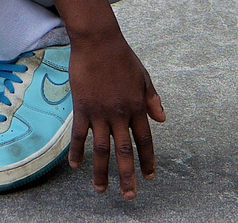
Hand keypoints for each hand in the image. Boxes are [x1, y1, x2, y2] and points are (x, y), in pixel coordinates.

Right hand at [66, 33, 165, 198]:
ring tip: (101, 189)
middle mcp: (120, 114)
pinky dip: (77, 151)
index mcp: (137, 107)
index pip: (145, 140)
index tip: (149, 177)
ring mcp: (100, 112)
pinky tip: (75, 166)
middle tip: (128, 196)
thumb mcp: (143, 77)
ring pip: (101, 149)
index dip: (148, 160)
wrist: (98, 42)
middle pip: (124, 152)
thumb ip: (152, 99)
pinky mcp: (82, 107)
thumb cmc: (122, 57)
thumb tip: (162, 120)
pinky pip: (79, 135)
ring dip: (101, 172)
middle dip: (127, 176)